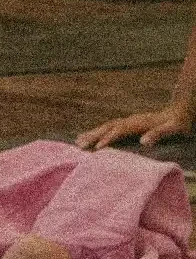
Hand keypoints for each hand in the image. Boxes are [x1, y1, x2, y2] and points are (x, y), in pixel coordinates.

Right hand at [75, 106, 195, 152]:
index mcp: (139, 123)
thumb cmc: (178, 122)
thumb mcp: (173, 128)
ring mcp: (129, 121)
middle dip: (93, 135)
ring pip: (106, 126)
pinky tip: (91, 137)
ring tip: (77, 141)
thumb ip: (158, 133)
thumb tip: (144, 141)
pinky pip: (109, 128)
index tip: (97, 148)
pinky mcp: (128, 124)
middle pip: (108, 127)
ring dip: (92, 133)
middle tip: (79, 145)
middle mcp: (130, 120)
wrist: (180, 111)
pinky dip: (98, 133)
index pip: (119, 130)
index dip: (108, 138)